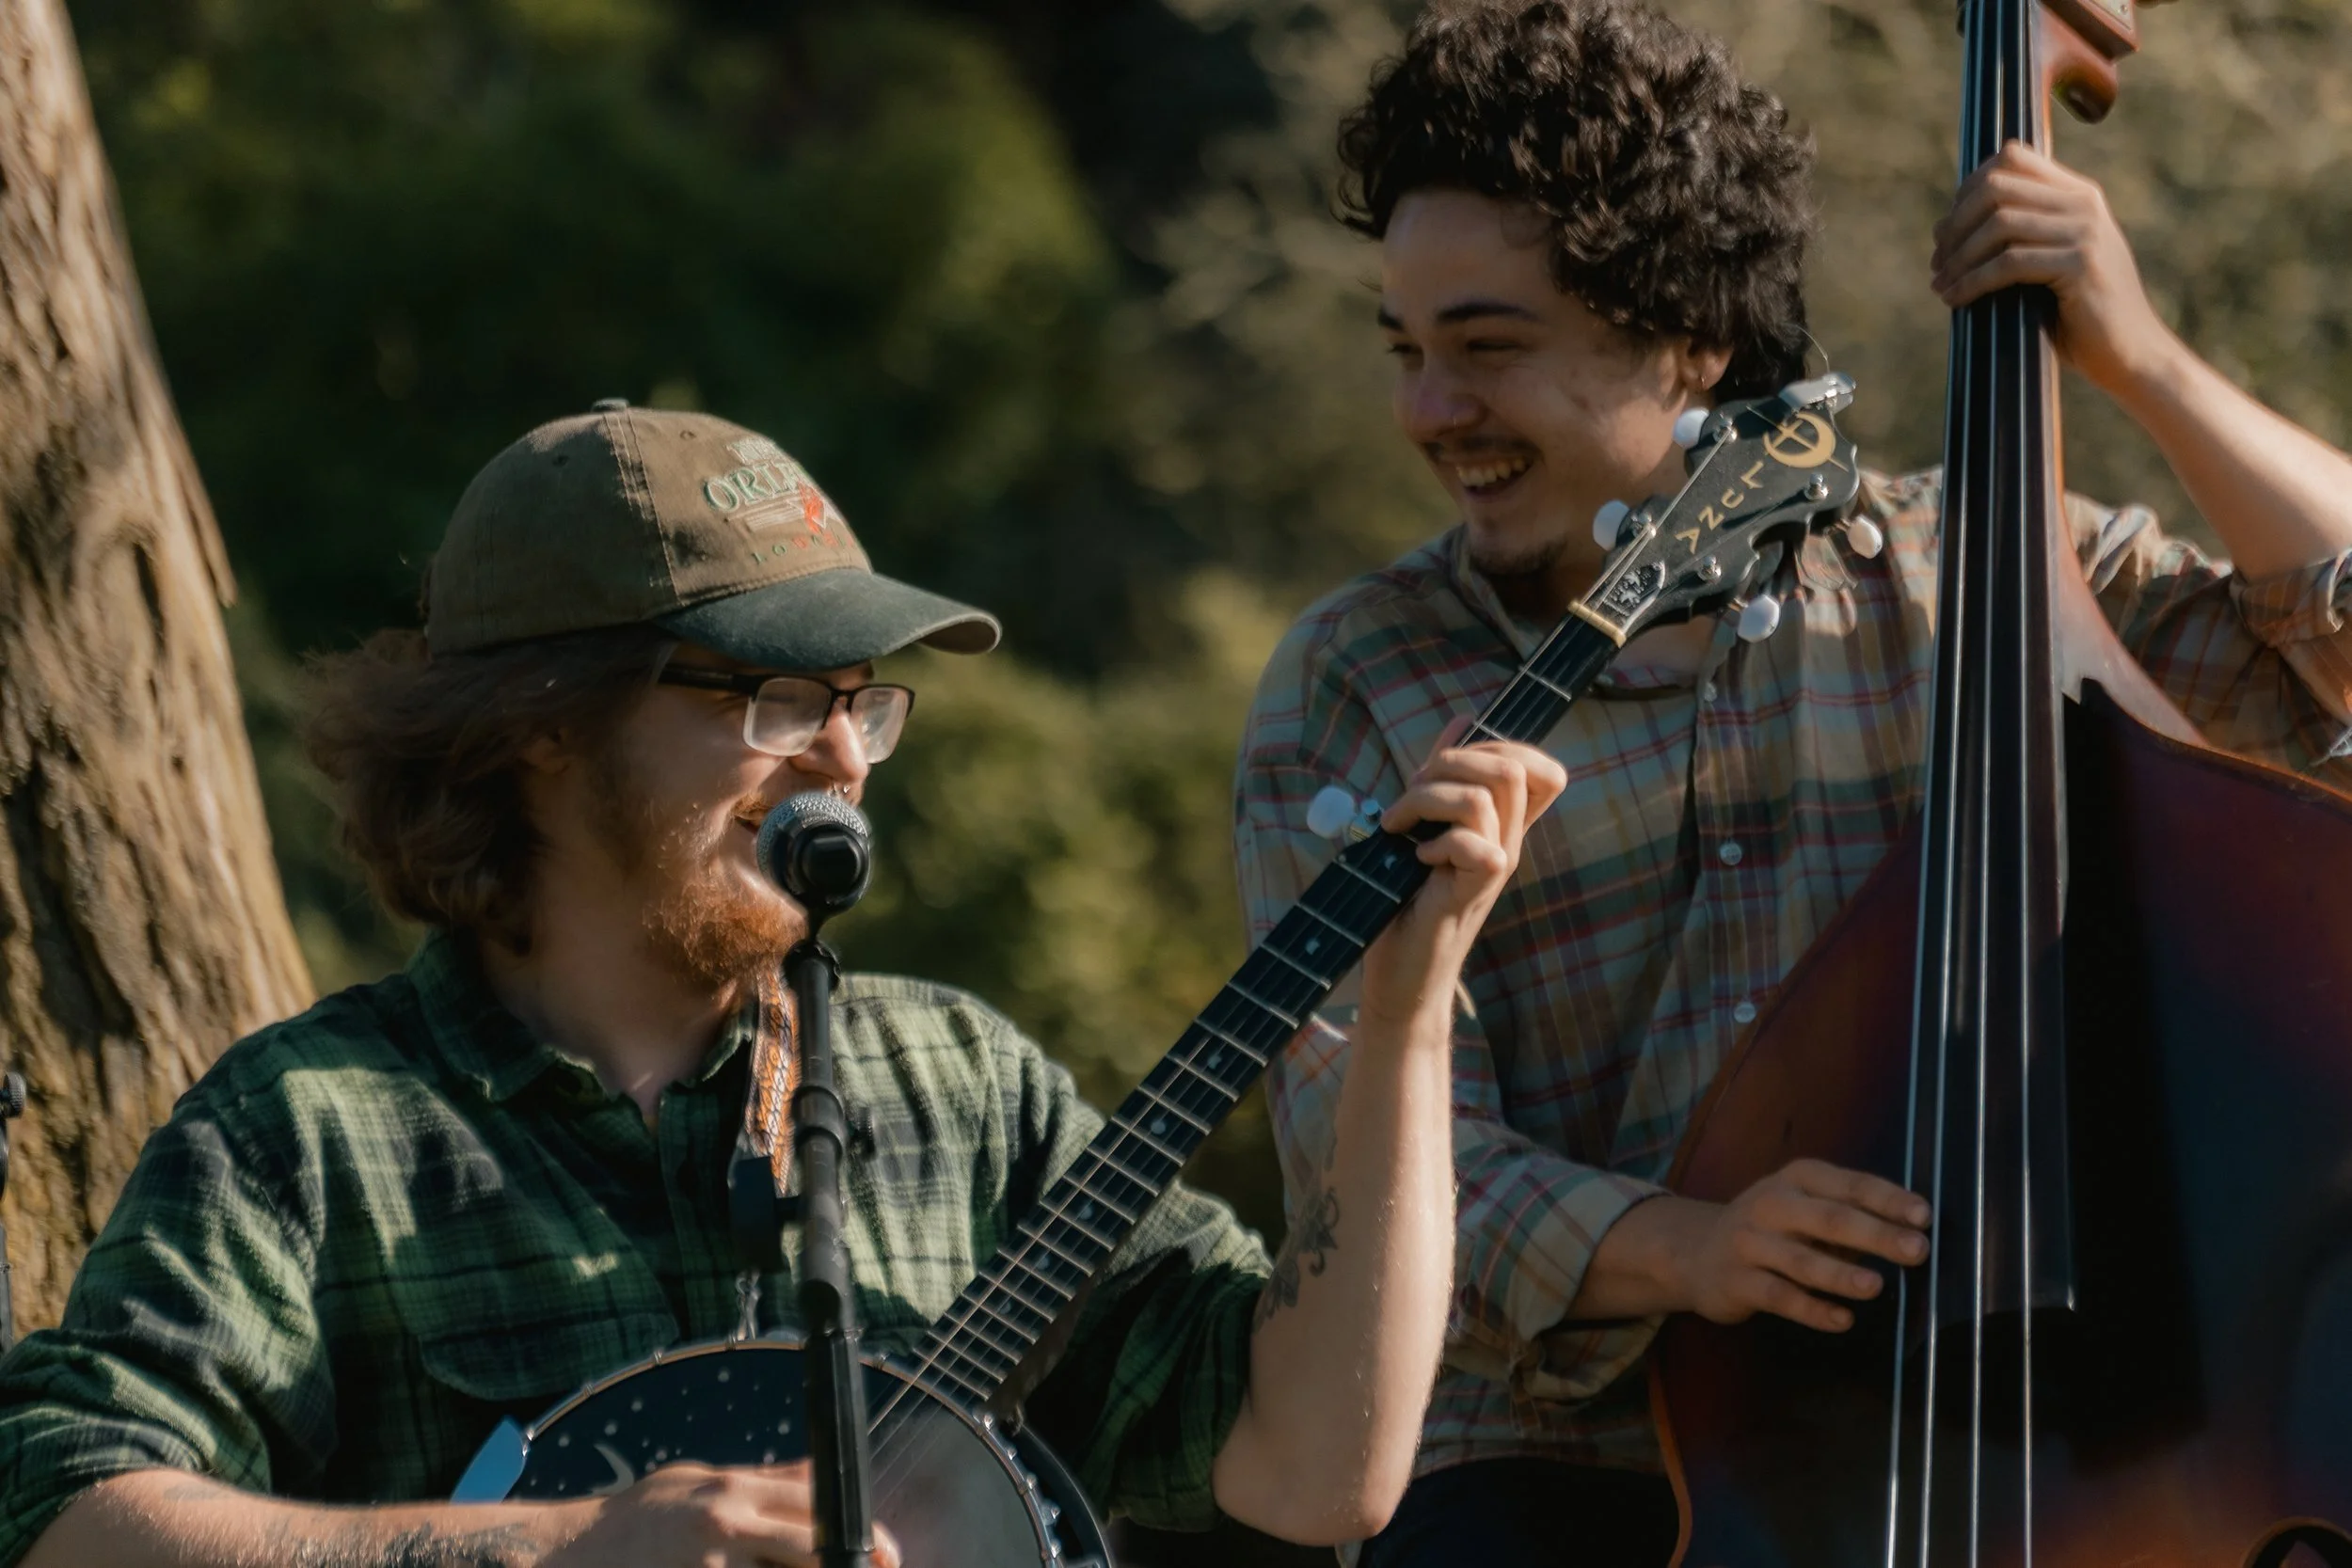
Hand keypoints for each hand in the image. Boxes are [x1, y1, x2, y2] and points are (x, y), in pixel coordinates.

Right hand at [541, 1461, 903, 1567]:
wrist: (568, 1555)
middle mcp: (727, 1526)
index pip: (817, 1501)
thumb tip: (817, 1476)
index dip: (860, 1528)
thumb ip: (759, 1482)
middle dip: (851, 1562)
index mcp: (732, 1491)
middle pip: (813, 1547)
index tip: (884, 1548)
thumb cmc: (635, 1518)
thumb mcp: (696, 1480)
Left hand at [1357, 719, 1566, 1029]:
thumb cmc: (1406, 903)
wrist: (1400, 975)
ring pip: (1486, 797)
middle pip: (1514, 768)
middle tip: (1412, 791)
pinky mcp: (1474, 892)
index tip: (1448, 762)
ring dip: (1427, 798)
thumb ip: (1442, 777)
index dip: (1503, 746)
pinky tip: (1416, 860)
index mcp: (1502, 826)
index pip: (1544, 770)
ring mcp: (1495, 867)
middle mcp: (1507, 843)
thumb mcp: (1421, 825)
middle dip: (1452, 760)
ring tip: (1398, 824)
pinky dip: (1435, 842)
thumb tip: (1462, 720)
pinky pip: (1474, 844)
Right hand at [1666, 1159, 1930, 1332]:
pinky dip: (1812, 1310)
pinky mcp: (1737, 1281)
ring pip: (1802, 1261)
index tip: (1923, 1216)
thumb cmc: (1770, 1229)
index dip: (1887, 1199)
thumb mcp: (1803, 1207)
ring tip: (1875, 1287)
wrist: (1694, 1251)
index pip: (1849, 1185)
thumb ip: (1848, 1216)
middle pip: (1829, 1219)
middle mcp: (1771, 1204)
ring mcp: (1750, 1243)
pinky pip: (1779, 1297)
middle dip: (1875, 1235)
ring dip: (1841, 1275)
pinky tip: (1841, 1321)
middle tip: (1916, 1251)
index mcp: (1797, 1179)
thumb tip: (1910, 1235)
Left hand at [1931, 140, 2179, 395]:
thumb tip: (1947, 227)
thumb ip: (2021, 234)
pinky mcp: (2079, 265)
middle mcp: (2083, 204)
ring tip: (1940, 284)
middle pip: (1996, 187)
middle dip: (1955, 224)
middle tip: (1937, 261)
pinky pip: (2008, 263)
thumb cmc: (2081, 315)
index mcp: (2078, 195)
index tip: (1947, 229)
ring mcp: (2084, 232)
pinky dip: (1972, 281)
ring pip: (1998, 223)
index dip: (1968, 187)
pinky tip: (1955, 299)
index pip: (2013, 158)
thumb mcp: (2051, 261)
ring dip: (1958, 256)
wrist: (2132, 354)